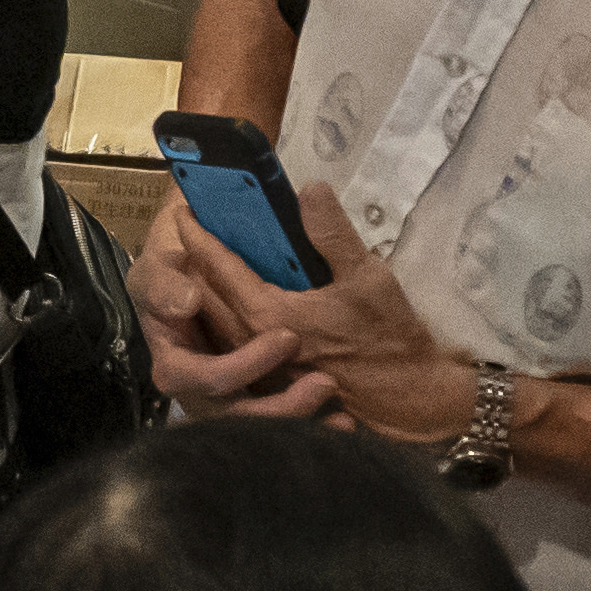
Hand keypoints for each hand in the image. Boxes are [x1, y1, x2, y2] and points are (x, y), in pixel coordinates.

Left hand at [151, 191, 465, 437]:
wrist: (406, 401)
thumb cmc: (388, 340)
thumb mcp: (367, 278)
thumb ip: (332, 234)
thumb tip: (310, 189)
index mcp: (267, 314)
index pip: (219, 267)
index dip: (200, 235)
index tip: (184, 211)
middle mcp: (251, 342)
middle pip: (206, 295)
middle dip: (195, 262)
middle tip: (190, 230)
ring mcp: (256, 366)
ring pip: (215, 322)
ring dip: (208, 292)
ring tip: (207, 263)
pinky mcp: (268, 381)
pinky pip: (233, 344)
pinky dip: (226, 318)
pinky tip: (234, 303)